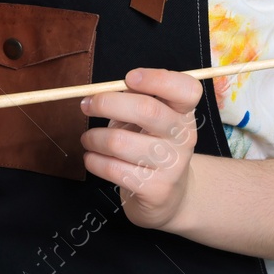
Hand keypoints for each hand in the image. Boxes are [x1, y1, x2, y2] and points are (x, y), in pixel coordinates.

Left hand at [80, 68, 202, 230]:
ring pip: (121, 142)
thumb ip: (134, 101)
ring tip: (87, 138)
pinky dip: (94, 161)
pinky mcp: (155, 189)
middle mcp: (183, 137)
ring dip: (94, 137)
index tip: (129, 77)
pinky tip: (91, 158)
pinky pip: (114, 169)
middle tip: (87, 104)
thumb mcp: (151, 122)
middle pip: (147, 110)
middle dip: (108, 103)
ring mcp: (172, 165)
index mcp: (184, 113)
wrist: (168, 196)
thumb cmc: (151, 147)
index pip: (186, 89)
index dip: (157, 78)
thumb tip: (100, 92)